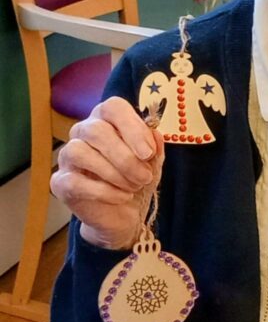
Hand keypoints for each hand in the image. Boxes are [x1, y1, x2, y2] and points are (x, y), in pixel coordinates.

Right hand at [50, 97, 163, 250]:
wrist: (123, 213)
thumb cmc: (136, 179)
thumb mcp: (153, 162)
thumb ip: (154, 145)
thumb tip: (154, 134)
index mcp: (106, 119)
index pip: (113, 108)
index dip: (132, 128)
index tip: (148, 153)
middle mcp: (83, 131)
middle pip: (96, 130)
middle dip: (126, 157)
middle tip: (144, 177)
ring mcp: (68, 156)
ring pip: (80, 152)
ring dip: (113, 173)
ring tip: (133, 187)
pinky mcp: (59, 181)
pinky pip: (74, 181)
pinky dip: (104, 191)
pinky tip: (122, 197)